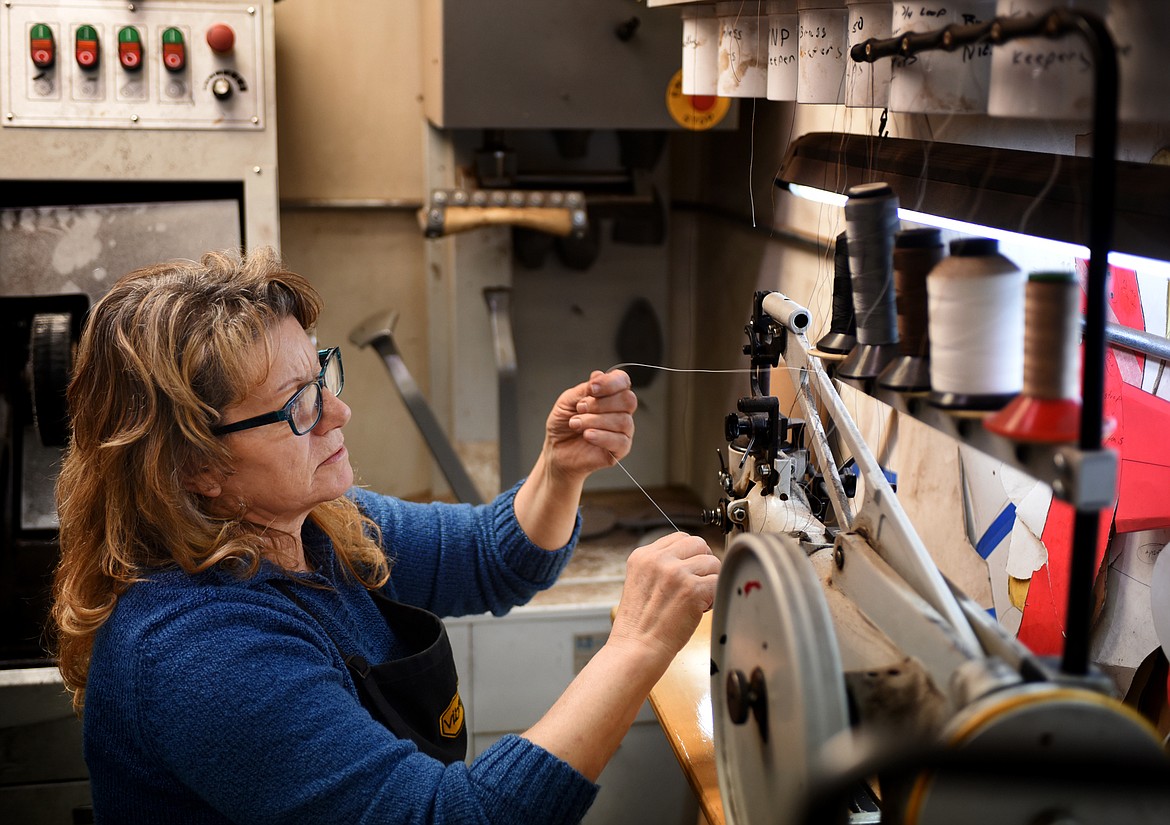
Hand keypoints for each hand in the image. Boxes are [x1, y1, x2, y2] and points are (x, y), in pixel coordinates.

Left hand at [543, 369, 636, 484]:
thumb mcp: (568, 401)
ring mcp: (623, 430)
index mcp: (610, 395)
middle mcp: (620, 411)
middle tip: (579, 409)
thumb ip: (584, 389)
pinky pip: (620, 441)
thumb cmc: (563, 425)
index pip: (622, 381)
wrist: (557, 451)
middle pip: (628, 400)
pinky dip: (601, 436)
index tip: (591, 389)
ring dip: (594, 421)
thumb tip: (599, 375)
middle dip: (601, 403)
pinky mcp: (621, 449)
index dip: (610, 382)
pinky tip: (587, 436)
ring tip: (575, 424)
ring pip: (623, 420)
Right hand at [610, 532, 720, 664]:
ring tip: (698, 599)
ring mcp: (676, 573)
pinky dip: (714, 596)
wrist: (636, 648)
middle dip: (703, 563)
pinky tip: (701, 608)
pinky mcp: (692, 589)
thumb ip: (660, 566)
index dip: (690, 554)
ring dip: (710, 580)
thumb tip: (691, 559)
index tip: (691, 569)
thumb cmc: (639, 624)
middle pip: (698, 544)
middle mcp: (659, 560)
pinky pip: (717, 582)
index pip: (679, 538)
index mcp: (643, 556)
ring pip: (712, 562)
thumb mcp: (639, 581)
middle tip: (698, 583)